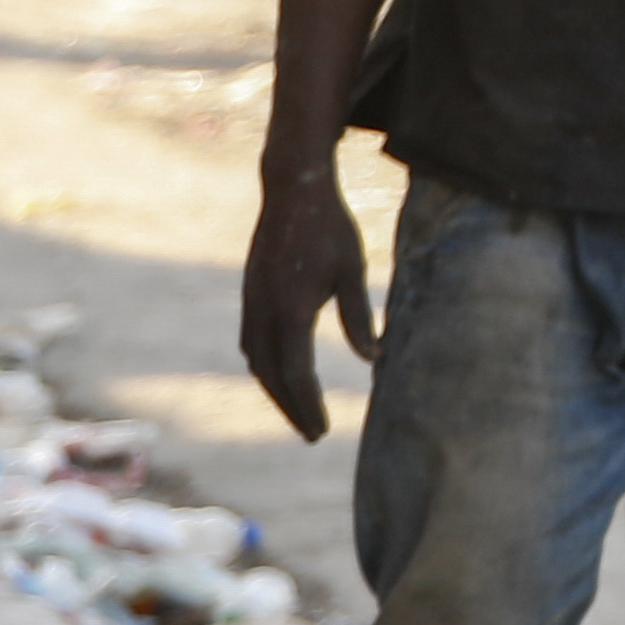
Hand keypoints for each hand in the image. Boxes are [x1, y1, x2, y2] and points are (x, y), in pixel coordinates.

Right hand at [240, 161, 381, 439]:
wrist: (291, 190)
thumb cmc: (330, 227)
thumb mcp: (353, 270)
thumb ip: (359, 316)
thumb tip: (374, 359)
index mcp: (292, 309)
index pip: (297, 373)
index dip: (310, 406)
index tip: (322, 431)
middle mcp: (265, 311)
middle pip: (273, 376)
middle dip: (292, 409)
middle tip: (312, 434)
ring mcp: (252, 303)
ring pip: (258, 362)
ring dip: (276, 391)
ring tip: (296, 410)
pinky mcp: (250, 295)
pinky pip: (251, 343)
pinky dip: (264, 367)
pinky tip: (278, 373)